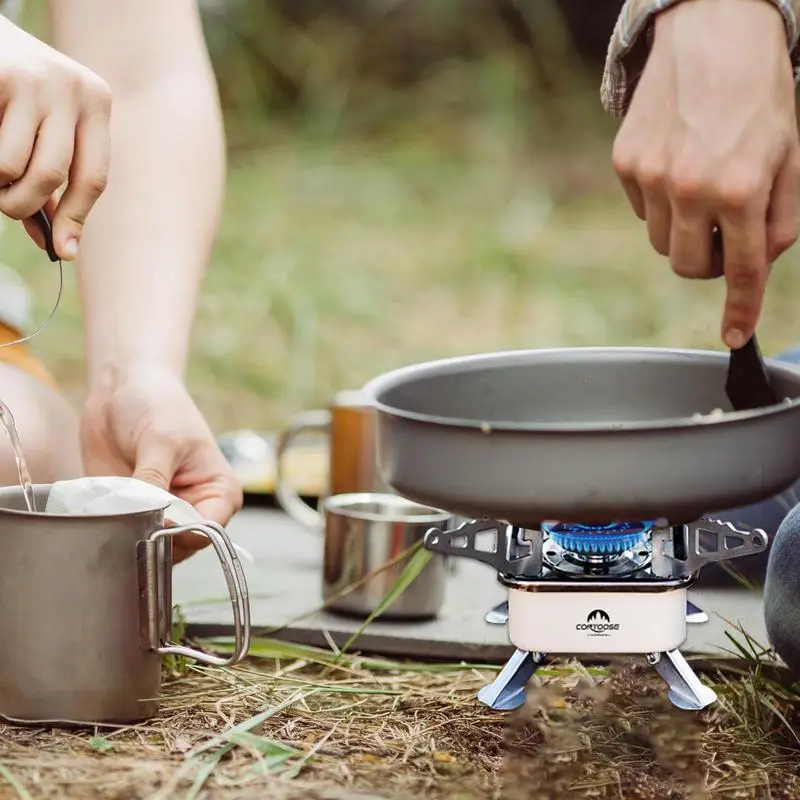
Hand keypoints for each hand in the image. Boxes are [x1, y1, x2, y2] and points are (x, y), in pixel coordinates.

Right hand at [0, 15, 111, 259]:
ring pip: (13, 166)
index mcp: (96, 104)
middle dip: (25, 205)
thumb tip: (58, 244)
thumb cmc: (14, 93)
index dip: (76, 219)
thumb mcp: (44, 129)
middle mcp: (73, 89)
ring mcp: (36, 80)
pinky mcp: (0, 77)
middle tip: (9, 207)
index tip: (62, 250)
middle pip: (53, 176)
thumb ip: (53, 182)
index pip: (94, 178)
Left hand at [80, 364, 242, 563]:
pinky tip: (104, 508)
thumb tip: (149, 517)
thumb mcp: (161, 439)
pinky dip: (112, 528)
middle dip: (154, 536)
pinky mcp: (133, 513)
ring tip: (117, 506)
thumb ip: (155, 480)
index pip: (207, 531)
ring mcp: (163, 514)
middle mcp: (195, 508)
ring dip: (131, 533)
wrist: (122, 388)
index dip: (180, 532)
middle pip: (179, 546)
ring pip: (151, 546)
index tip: (155, 520)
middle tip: (131, 515)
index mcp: (219, 493)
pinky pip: (123, 536)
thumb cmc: (158, 405)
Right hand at [611, 0, 799, 348]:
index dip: (741, 309)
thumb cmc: (760, 94)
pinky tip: (676, 165)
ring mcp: (650, 177)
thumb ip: (779, 219)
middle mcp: (690, 187)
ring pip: (663, 243)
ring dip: (684, 231)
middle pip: (690, 267)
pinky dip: (661, 203)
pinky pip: (641, 212)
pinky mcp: (626, 164)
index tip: (735, 337)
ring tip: (701, 187)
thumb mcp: (791, 156)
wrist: (713, 32)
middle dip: (710, 261)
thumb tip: (757, 264)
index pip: (743, 268)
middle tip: (725, 230)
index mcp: (742, 187)